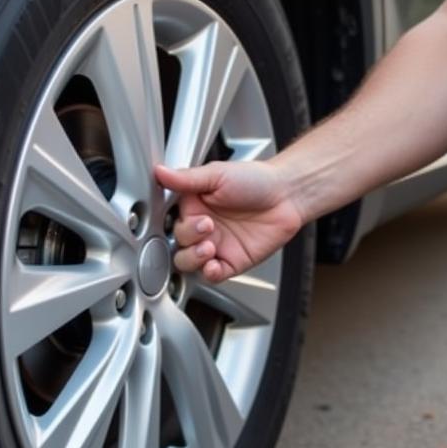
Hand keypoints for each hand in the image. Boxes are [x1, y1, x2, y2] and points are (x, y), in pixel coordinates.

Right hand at [154, 160, 304, 282]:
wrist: (287, 195)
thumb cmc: (255, 180)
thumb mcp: (217, 174)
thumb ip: (185, 179)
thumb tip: (159, 172)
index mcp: (194, 206)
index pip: (171, 222)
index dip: (178, 223)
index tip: (195, 216)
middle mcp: (202, 228)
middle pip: (177, 245)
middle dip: (188, 239)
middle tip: (208, 227)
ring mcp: (216, 246)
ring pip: (189, 263)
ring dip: (194, 258)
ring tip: (209, 247)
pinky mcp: (231, 262)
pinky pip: (212, 275)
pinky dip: (209, 273)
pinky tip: (214, 264)